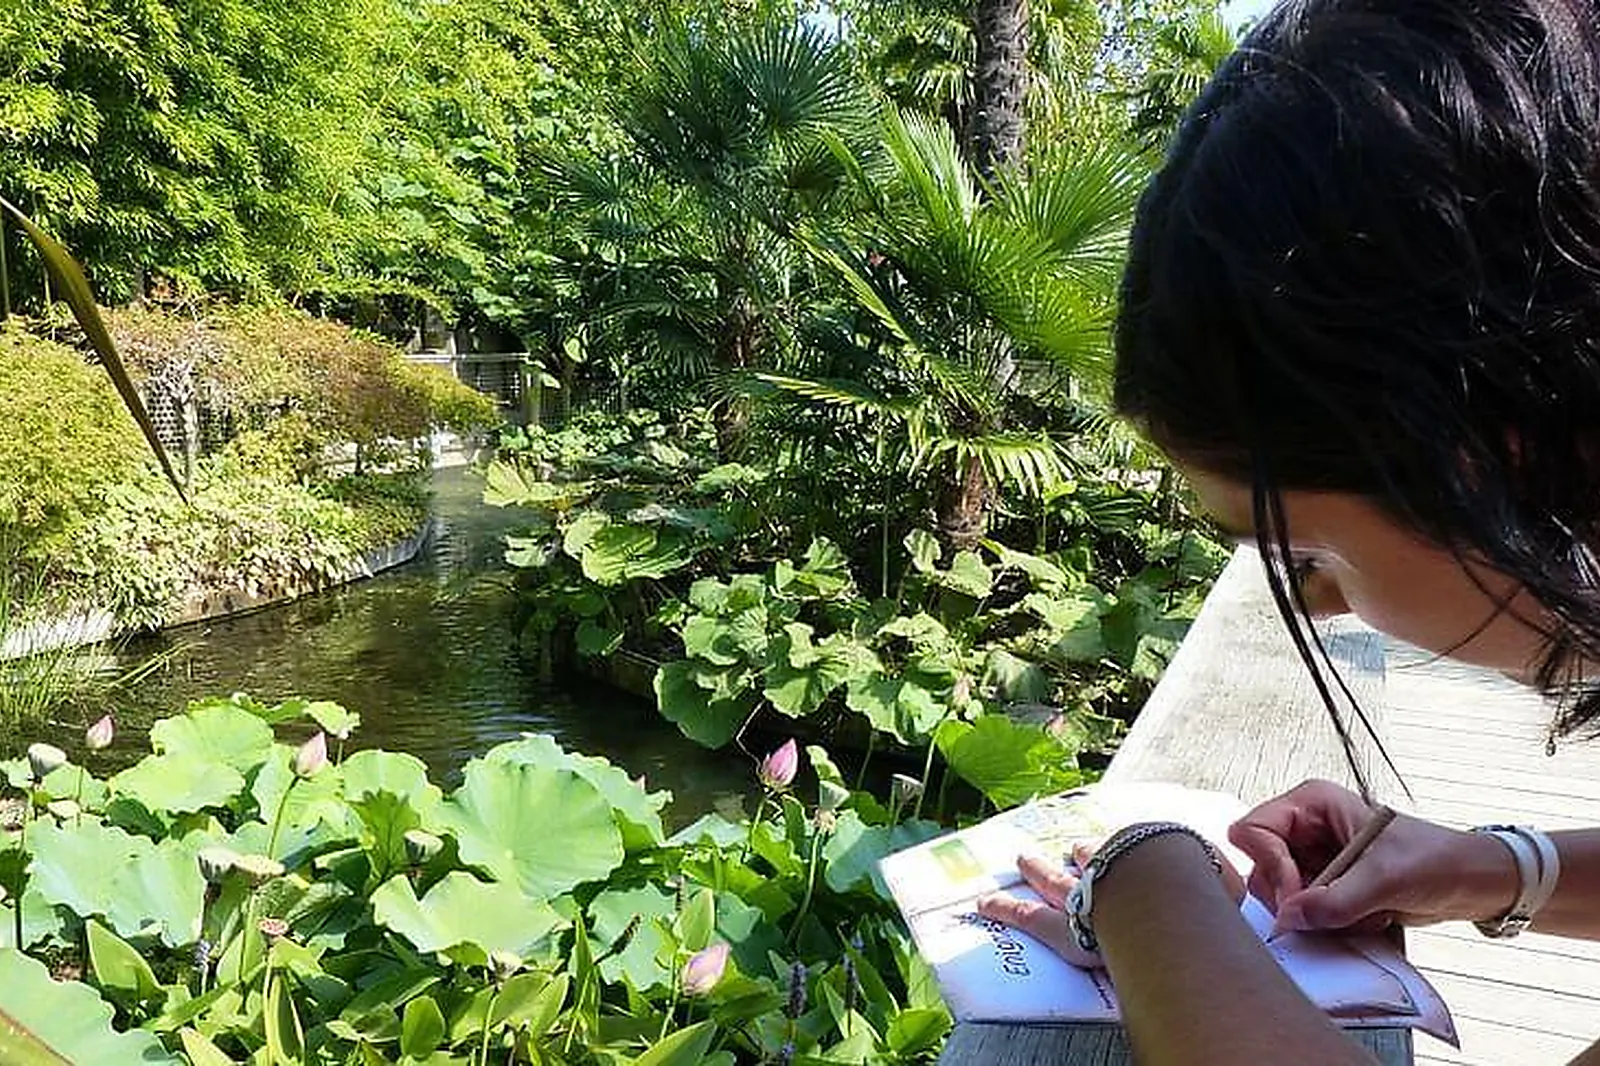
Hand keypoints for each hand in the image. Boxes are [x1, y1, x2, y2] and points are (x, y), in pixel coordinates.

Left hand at [975, 830, 1246, 969]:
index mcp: (1148, 858)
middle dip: (1080, 854)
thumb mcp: (1221, 880)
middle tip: (1068, 846)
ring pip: (1056, 881)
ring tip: (1023, 860)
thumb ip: (1219, 883)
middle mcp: (1109, 869)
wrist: (1164, 888)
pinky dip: (1007, 911)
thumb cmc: (1196, 883)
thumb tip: (1231, 889)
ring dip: (1039, 870)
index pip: (1134, 853)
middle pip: (1091, 859)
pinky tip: (985, 905)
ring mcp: (1083, 894)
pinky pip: (1030, 918)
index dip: (1122, 851)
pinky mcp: (1064, 926)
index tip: (1116, 846)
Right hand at [1228, 779, 1517, 933]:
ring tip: (1354, 912)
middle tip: (1324, 914)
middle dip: (1291, 895)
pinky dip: (1326, 923)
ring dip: (1313, 913)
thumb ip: (1334, 900)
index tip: (1298, 898)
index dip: (1270, 866)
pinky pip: (1303, 912)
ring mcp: (1313, 858)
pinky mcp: (1325, 886)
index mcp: (1312, 803)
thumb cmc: (1436, 860)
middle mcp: (1305, 827)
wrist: (1473, 884)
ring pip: (1279, 894)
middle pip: (1260, 865)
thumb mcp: (1385, 878)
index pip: (1254, 831)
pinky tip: (1360, 918)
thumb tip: (1288, 918)